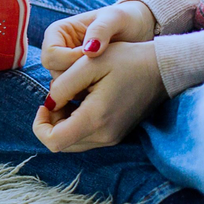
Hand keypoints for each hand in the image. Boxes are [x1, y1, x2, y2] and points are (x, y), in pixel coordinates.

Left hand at [33, 40, 166, 151]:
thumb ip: (63, 84)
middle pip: (61, 143)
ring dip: (62, 123)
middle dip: (50, 123)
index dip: (39, 125)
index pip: (53, 141)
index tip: (44, 104)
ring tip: (69, 97)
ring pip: (72, 142)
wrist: (164, 68)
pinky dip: (75, 124)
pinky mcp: (116, 134)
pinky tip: (81, 101)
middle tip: (57, 98)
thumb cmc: (127, 60)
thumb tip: (49, 103)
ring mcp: (112, 137)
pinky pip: (86, 137)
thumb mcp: (89, 62)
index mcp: (96, 118)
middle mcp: (105, 135)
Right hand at [40, 0, 156, 78]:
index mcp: (57, 32)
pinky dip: (89, 89)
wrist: (136, 30)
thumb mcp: (115, 18)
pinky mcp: (76, 77)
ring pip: (63, 84)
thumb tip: (87, 51)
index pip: (51, 54)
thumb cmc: (124, 19)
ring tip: (105, 71)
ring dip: (83, 83)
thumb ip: (101, 30)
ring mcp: (65, 64)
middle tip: (101, 66)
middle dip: (76, 74)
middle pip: (54, 71)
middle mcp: (56, 49)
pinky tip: (105, 80)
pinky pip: (75, 90)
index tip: (94, 55)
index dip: (70, 59)